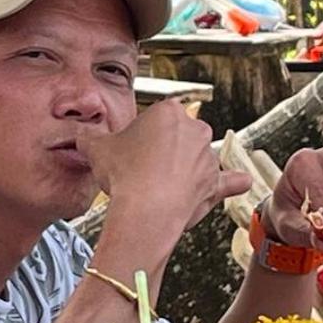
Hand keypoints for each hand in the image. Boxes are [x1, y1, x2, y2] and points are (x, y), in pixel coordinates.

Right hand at [77, 100, 249, 237]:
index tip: (128, 149)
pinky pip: (227, 181)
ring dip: (182, 168)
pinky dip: (232, 182)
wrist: (145, 210)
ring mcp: (207, 157)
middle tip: (139, 167)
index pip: (153, 117)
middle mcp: (194, 129)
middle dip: (161, 149)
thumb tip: (84, 139)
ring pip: (195, 158)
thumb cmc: (125, 175)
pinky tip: (238, 182)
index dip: (138, 135)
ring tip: (156, 187)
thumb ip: (91, 140)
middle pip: (176, 135)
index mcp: (167, 112)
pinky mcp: (215, 183)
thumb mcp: (96, 150)